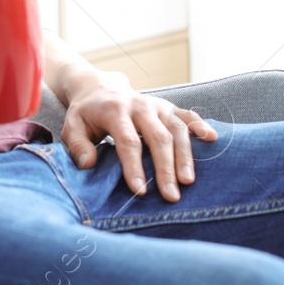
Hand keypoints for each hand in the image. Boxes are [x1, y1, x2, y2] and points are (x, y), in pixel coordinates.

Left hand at [60, 78, 217, 201]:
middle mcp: (139, 105)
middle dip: (165, 168)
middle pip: (158, 137)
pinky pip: (187, 114)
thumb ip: (77, 146)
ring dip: (185, 155)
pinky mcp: (167, 107)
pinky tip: (212, 138)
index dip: (135, 167)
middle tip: (171, 196)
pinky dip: (200, 125)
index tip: (141, 190)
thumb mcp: (71, 127)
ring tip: (188, 181)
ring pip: (176, 128)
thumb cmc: (86, 115)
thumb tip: (89, 165)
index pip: (128, 141)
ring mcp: (156, 105)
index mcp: (114, 110)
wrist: (98, 88)